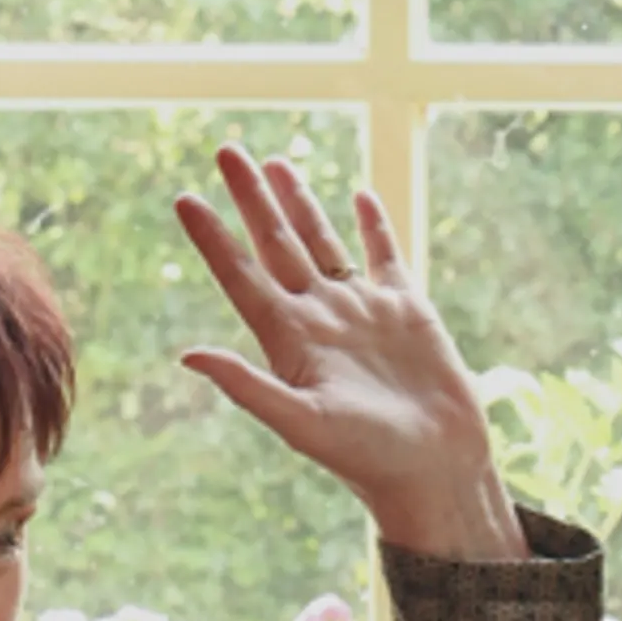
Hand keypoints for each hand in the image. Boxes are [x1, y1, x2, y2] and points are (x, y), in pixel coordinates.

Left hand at [173, 145, 525, 562]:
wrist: (437, 470)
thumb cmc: (369, 458)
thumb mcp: (301, 423)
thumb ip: (247, 386)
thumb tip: (187, 356)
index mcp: (290, 341)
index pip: (241, 277)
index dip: (213, 240)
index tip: (184, 200)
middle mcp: (320, 319)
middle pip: (276, 245)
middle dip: (251, 199)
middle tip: (226, 150)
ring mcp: (362, 311)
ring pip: (323, 242)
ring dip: (299, 203)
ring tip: (276, 162)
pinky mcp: (407, 310)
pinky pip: (385, 255)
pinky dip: (373, 225)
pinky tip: (359, 197)